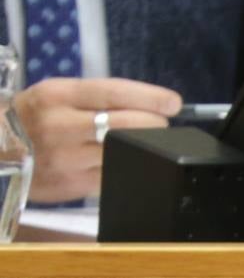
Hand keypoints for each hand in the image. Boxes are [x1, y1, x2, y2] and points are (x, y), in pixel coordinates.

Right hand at [16, 77, 181, 202]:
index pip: (112, 93)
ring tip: (147, 141)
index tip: (173, 103)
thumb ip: (95, 99)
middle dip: (153, 124)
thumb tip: (147, 105)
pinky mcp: (74, 184)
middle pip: (124, 125)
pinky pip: (114, 175)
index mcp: (57, 96)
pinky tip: (132, 162)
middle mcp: (61, 125)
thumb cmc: (35, 117)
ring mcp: (67, 157)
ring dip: (145, 148)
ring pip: (123, 152)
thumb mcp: (55, 96)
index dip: (149, 98)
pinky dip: (129, 167)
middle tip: (162, 124)